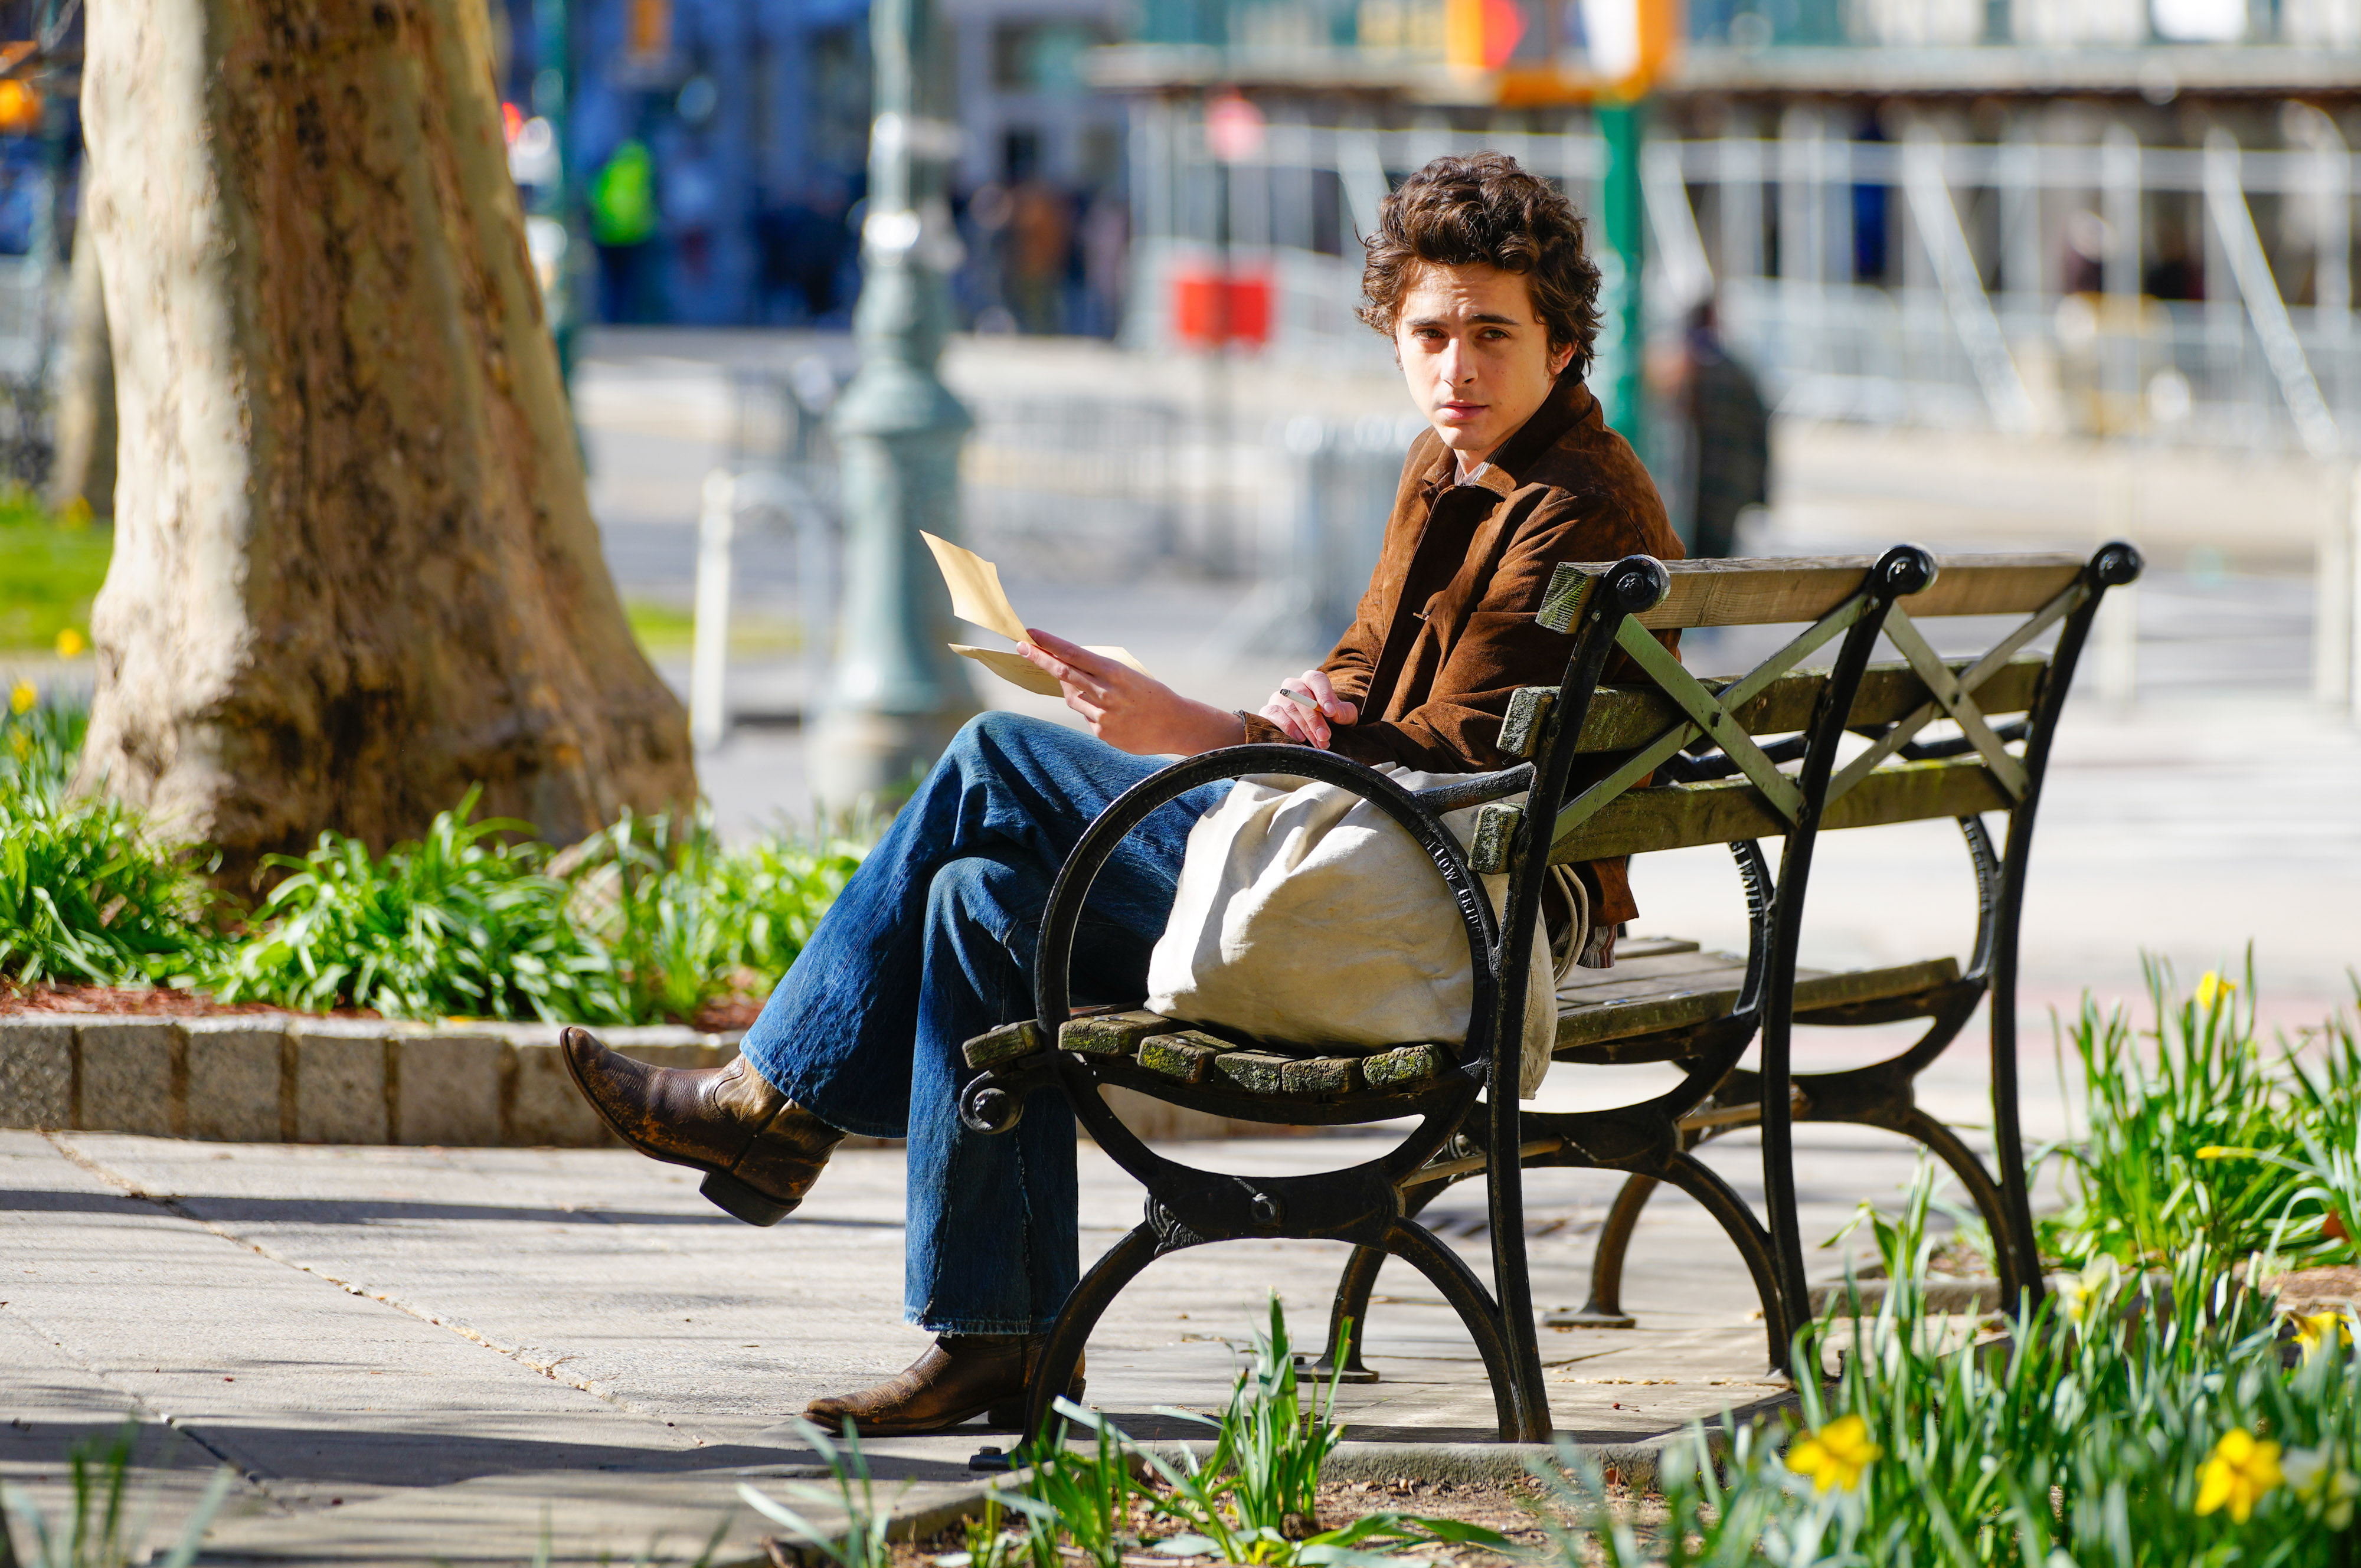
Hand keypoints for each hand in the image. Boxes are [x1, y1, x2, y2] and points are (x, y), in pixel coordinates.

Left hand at [1018, 630, 1245, 756]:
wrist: (1176, 724)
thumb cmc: (1151, 694)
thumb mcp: (1128, 675)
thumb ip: (1097, 674)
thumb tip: (1063, 675)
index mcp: (1114, 673)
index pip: (1074, 655)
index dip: (1049, 644)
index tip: (1030, 634)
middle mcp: (1106, 693)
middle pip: (1063, 674)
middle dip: (1040, 659)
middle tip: (1022, 648)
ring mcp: (1103, 715)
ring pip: (1072, 698)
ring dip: (1076, 692)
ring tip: (1104, 695)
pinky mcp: (1103, 733)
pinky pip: (1087, 718)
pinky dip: (1095, 713)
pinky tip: (1117, 716)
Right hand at [1257, 669, 1357, 748]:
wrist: (1313, 730)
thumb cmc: (1330, 719)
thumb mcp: (1343, 716)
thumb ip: (1345, 712)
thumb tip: (1336, 714)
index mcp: (1311, 680)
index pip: (1316, 679)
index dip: (1324, 694)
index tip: (1331, 712)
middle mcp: (1292, 685)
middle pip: (1301, 696)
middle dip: (1314, 718)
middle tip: (1325, 736)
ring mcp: (1278, 697)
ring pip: (1289, 707)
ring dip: (1305, 727)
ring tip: (1317, 743)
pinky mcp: (1267, 711)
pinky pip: (1273, 715)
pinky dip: (1287, 727)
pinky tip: (1300, 738)